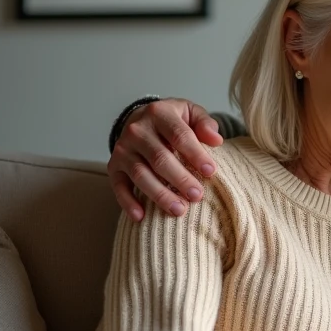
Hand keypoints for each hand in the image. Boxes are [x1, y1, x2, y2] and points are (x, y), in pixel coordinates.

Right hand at [109, 98, 223, 220]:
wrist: (139, 119)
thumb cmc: (172, 121)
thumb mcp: (190, 113)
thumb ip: (204, 123)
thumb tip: (216, 140)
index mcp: (159, 113)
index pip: (179, 135)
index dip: (196, 154)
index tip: (211, 172)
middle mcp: (137, 130)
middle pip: (159, 158)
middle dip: (180, 179)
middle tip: (197, 196)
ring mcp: (123, 149)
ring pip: (140, 174)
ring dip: (160, 194)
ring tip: (179, 210)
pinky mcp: (114, 166)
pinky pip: (118, 186)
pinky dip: (128, 202)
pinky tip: (141, 217)